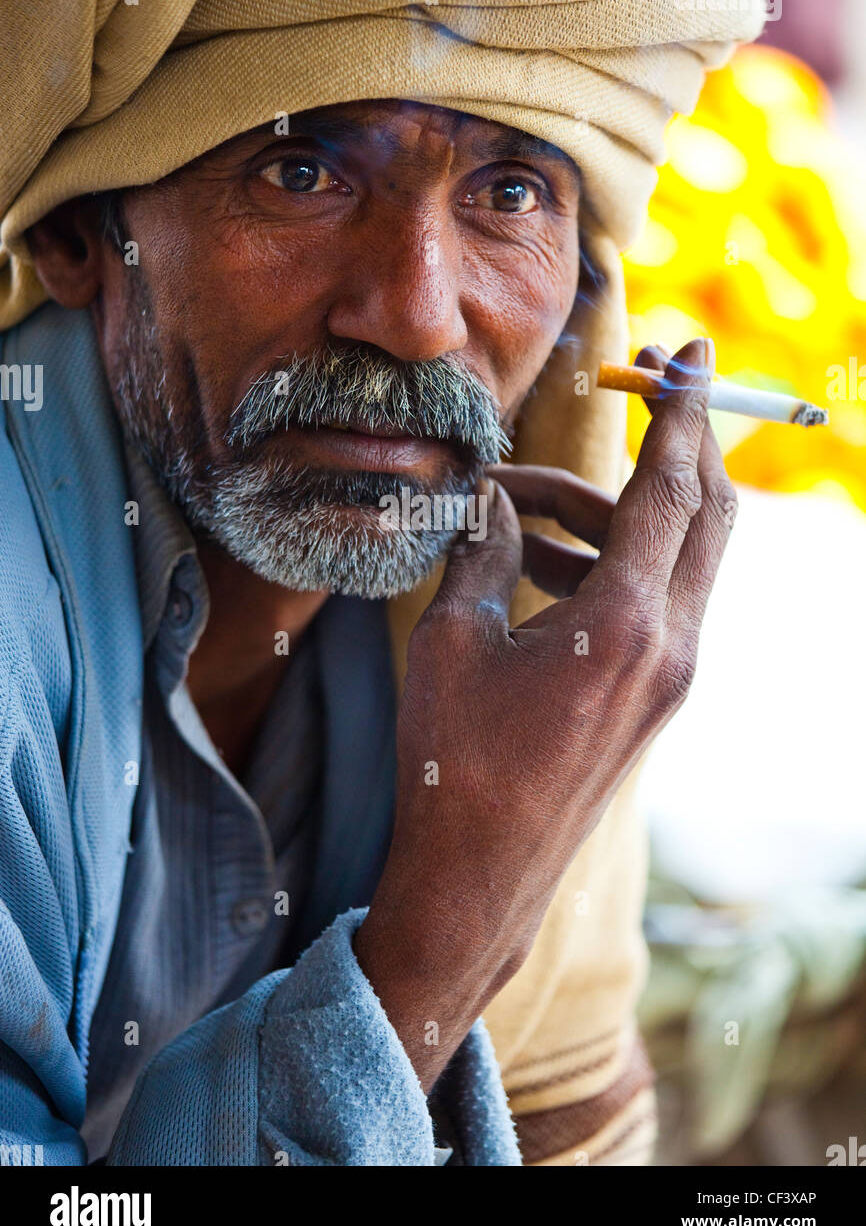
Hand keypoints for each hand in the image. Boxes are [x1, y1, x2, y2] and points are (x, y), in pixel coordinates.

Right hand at [353, 336, 736, 1092]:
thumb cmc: (457, 761)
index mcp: (629, 624)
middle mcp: (672, 644)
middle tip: (638, 386)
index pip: (674, 487)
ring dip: (608, 510)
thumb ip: (483, 551)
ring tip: (515, 500)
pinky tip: (530, 557)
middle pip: (706, 510)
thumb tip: (494, 496)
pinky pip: (651, 596)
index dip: (681, 409)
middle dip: (678, 440)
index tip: (689, 351)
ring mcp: (670, 673)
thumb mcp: (453, 639)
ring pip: (674, 553)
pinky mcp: (652, 692)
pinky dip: (606, 560)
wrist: (482, 874)